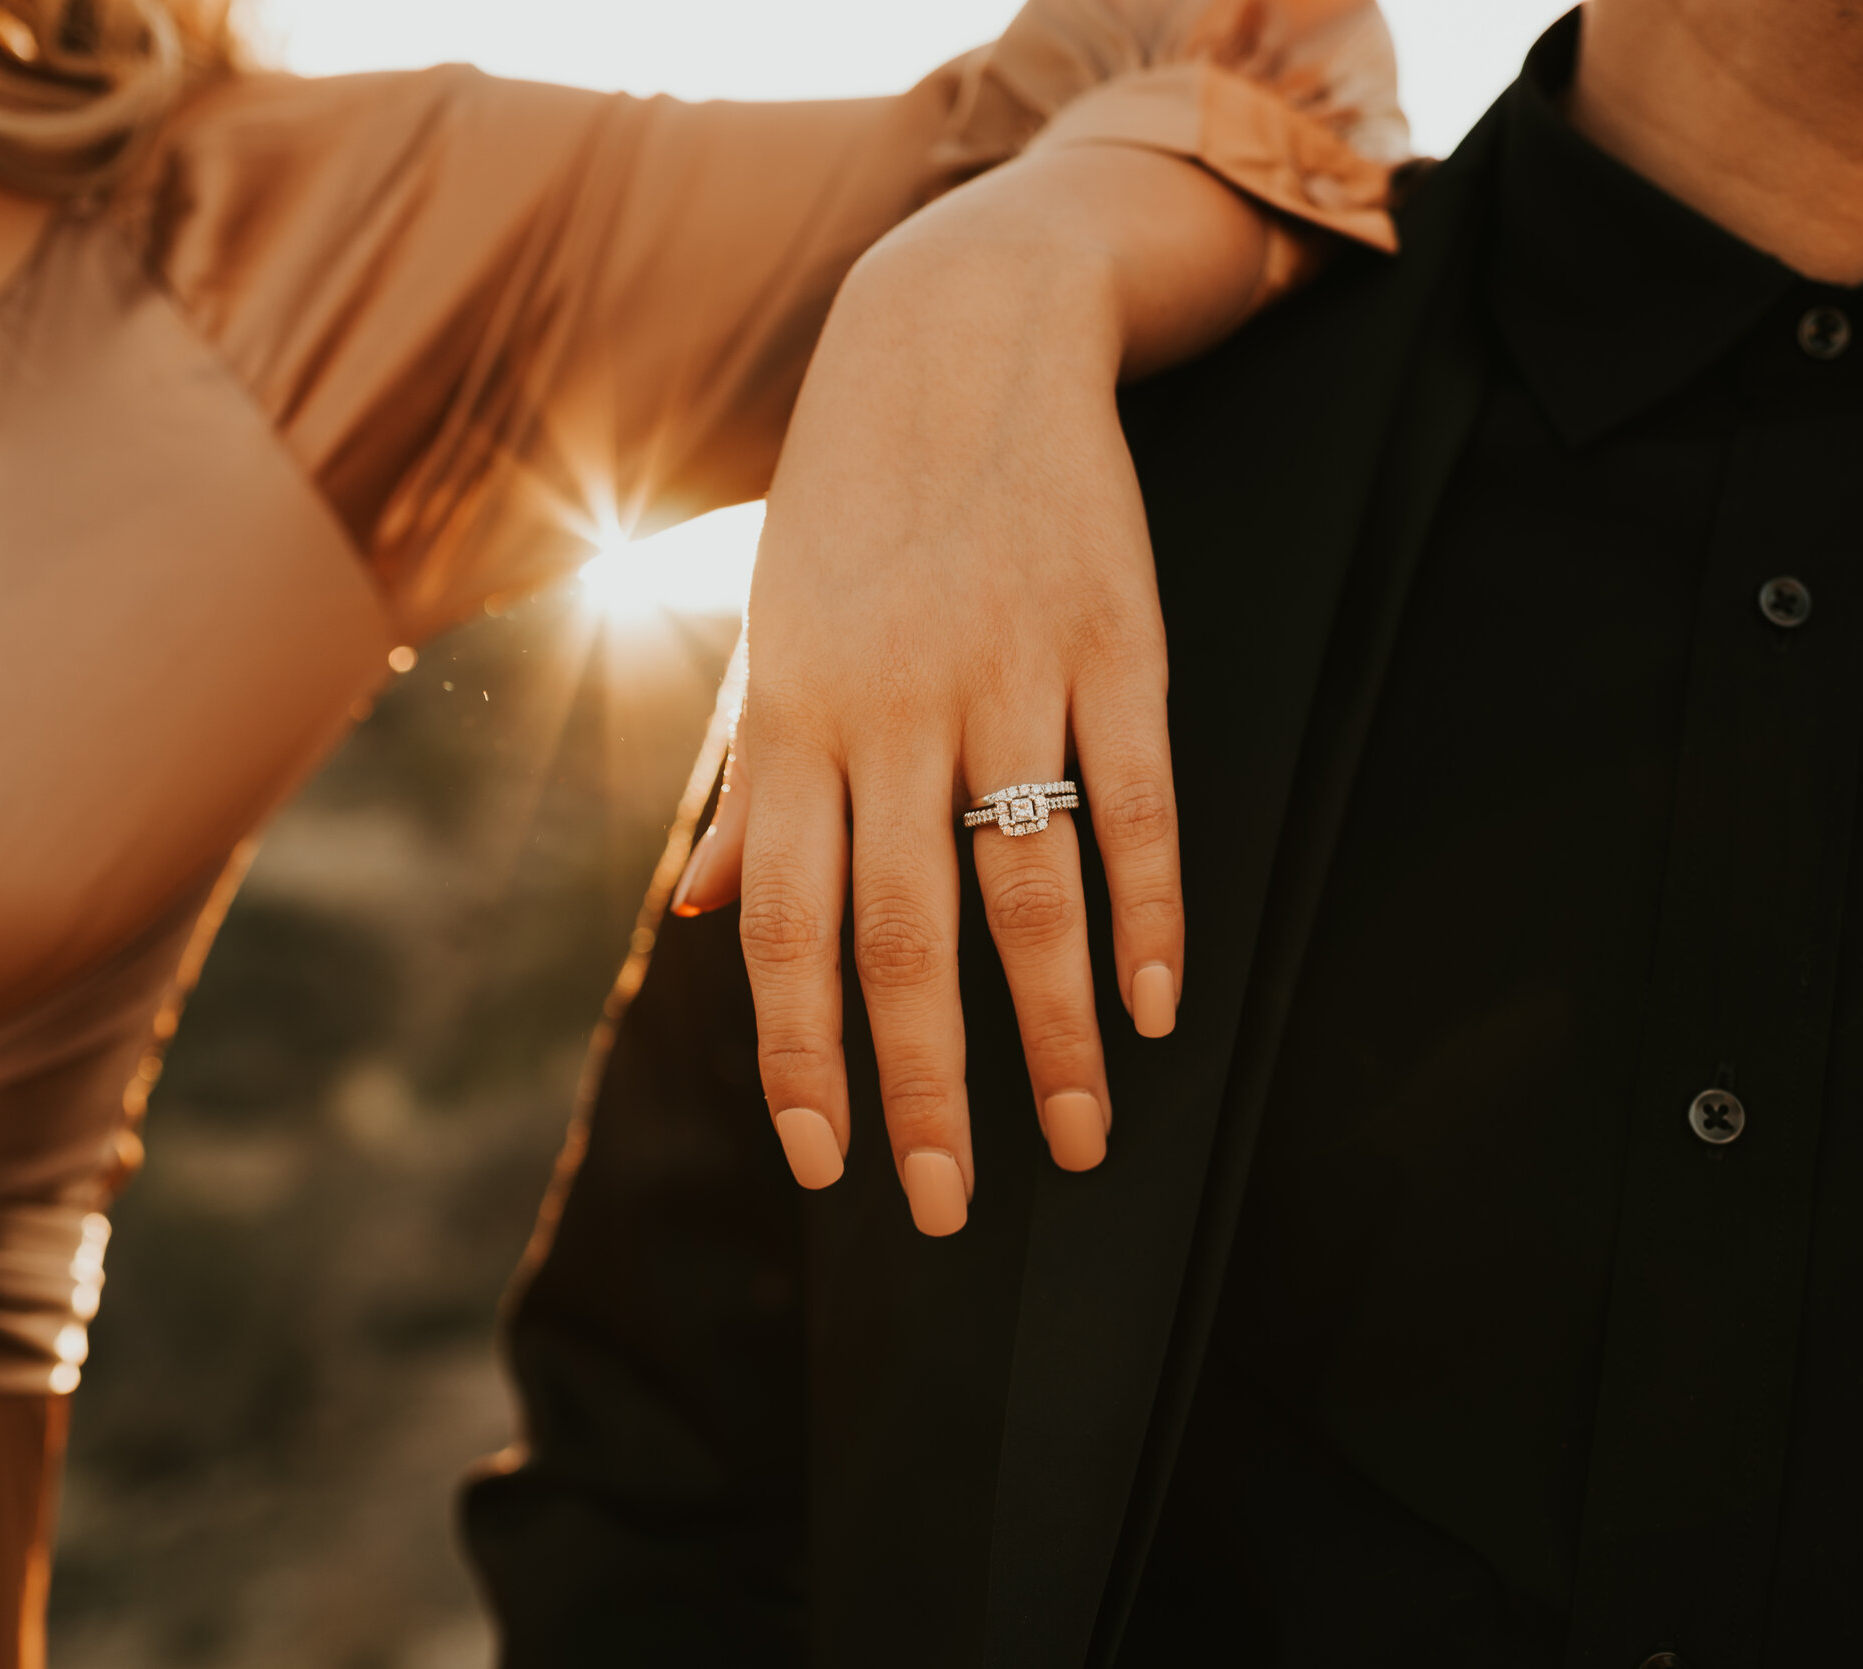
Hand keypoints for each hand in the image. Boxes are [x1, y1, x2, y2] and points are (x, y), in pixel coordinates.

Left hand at [671, 146, 1276, 1234]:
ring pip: (1033, 891)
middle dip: (927, 1091)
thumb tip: (706, 918)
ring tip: (1079, 1141)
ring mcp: (1010, 673)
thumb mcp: (778, 637)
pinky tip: (1155, 1008)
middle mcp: (893, 710)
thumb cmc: (853, 511)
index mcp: (796, 720)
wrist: (958, 332)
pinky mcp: (1113, 639)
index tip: (826, 1167)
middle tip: (951, 1210)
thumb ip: (752, 786)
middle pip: (909, 939)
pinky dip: (1150, 913)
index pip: (792, 929)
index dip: (805, 1057)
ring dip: (1056, 1035)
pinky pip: (1136, 800)